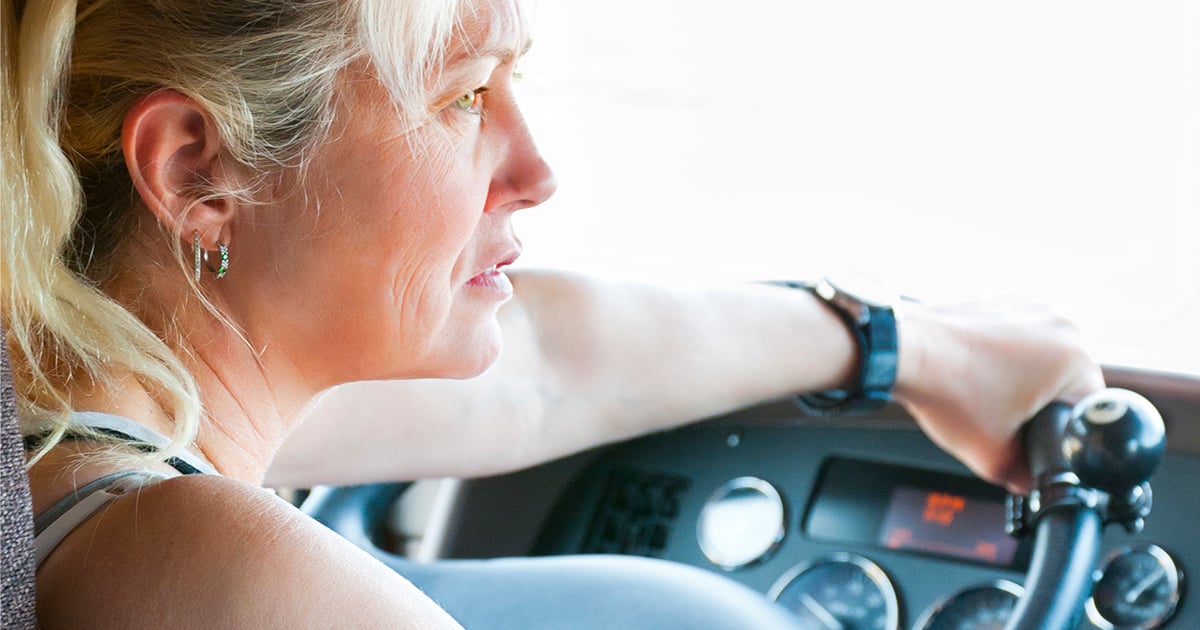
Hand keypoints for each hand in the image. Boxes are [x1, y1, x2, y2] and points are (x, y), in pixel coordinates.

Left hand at [892, 298, 1104, 491]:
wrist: (903, 354)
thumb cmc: (947, 394)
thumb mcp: (995, 458)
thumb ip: (1026, 479)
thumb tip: (1033, 482)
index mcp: (1075, 358)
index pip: (1088, 410)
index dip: (1064, 433)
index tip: (1038, 438)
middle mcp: (1059, 326)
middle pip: (1065, 384)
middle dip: (1039, 407)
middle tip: (1005, 421)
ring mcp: (1028, 309)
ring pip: (1039, 362)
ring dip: (1020, 383)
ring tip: (986, 397)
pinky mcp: (1001, 305)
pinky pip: (1014, 342)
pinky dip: (999, 361)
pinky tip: (975, 377)